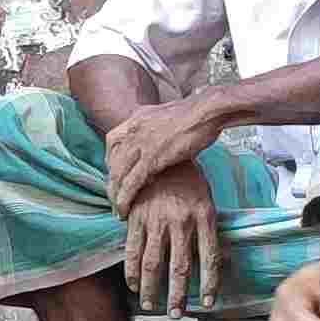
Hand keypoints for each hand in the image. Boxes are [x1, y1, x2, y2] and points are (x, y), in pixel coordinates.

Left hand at [100, 99, 221, 218]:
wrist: (208, 110)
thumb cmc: (198, 114)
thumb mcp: (168, 116)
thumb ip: (158, 128)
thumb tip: (160, 138)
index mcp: (137, 117)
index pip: (112, 141)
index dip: (111, 160)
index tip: (115, 175)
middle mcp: (133, 129)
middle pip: (112, 161)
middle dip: (111, 183)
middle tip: (114, 198)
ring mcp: (141, 143)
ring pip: (118, 174)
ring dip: (115, 195)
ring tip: (118, 211)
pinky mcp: (151, 158)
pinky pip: (131, 182)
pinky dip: (125, 198)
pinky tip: (124, 210)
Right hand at [121, 165, 222, 315]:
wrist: (162, 154)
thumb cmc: (188, 179)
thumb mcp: (207, 201)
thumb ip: (208, 229)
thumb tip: (215, 260)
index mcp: (204, 216)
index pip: (210, 258)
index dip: (209, 284)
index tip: (208, 303)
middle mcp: (181, 221)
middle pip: (180, 267)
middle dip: (178, 295)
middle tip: (177, 315)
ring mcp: (156, 220)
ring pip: (154, 263)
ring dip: (152, 289)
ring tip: (152, 306)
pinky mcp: (136, 218)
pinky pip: (133, 250)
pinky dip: (133, 271)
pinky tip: (134, 285)